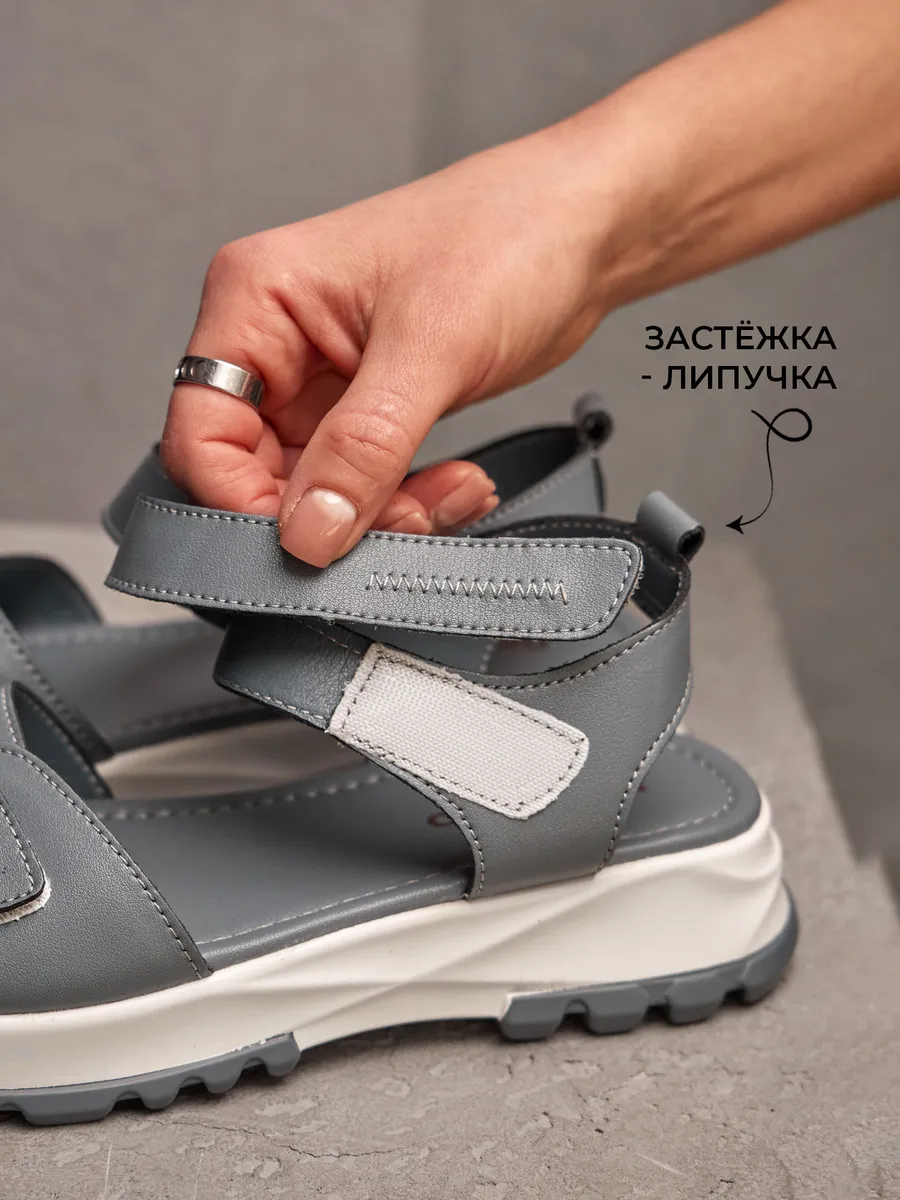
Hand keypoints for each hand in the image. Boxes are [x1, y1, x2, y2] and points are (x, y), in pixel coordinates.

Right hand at [161, 130, 605, 564]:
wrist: (585, 228)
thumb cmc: (510, 235)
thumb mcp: (432, 348)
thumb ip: (362, 448)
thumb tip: (307, 533)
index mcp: (257, 299)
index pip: (202, 434)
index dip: (241, 503)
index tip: (309, 544)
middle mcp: (275, 341)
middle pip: (254, 474)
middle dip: (328, 517)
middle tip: (405, 521)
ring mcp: (321, 378)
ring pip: (313, 492)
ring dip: (379, 516)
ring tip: (448, 496)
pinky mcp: (366, 408)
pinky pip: (360, 485)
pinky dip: (405, 504)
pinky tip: (455, 489)